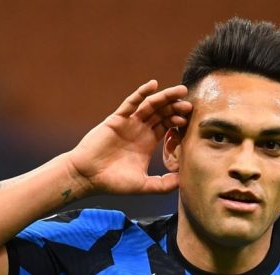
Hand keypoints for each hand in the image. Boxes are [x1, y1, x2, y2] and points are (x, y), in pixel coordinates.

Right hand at [65, 80, 191, 197]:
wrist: (88, 177)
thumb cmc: (113, 183)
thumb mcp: (144, 185)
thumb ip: (163, 184)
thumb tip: (184, 182)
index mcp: (147, 142)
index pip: (167, 126)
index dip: (179, 121)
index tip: (191, 121)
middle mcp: (139, 130)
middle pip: (162, 113)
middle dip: (176, 108)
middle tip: (190, 106)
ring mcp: (128, 122)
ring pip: (150, 105)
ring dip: (165, 97)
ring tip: (181, 91)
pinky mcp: (117, 119)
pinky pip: (131, 102)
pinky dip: (142, 93)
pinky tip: (154, 85)